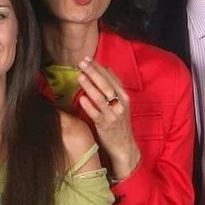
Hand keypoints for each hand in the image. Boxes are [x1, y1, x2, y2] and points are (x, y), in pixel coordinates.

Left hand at [76, 57, 138, 179]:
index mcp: (124, 96)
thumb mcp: (121, 103)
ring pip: (101, 98)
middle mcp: (120, 104)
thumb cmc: (120, 123)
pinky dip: (89, 106)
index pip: (111, 78)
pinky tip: (81, 98)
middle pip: (106, 85)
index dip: (99, 67)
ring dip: (90, 86)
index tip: (88, 58)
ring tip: (80, 76)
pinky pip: (96, 114)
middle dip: (93, 72)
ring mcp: (113, 115)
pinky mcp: (106, 126)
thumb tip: (107, 68)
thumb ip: (115, 86)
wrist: (124, 145)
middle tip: (81, 63)